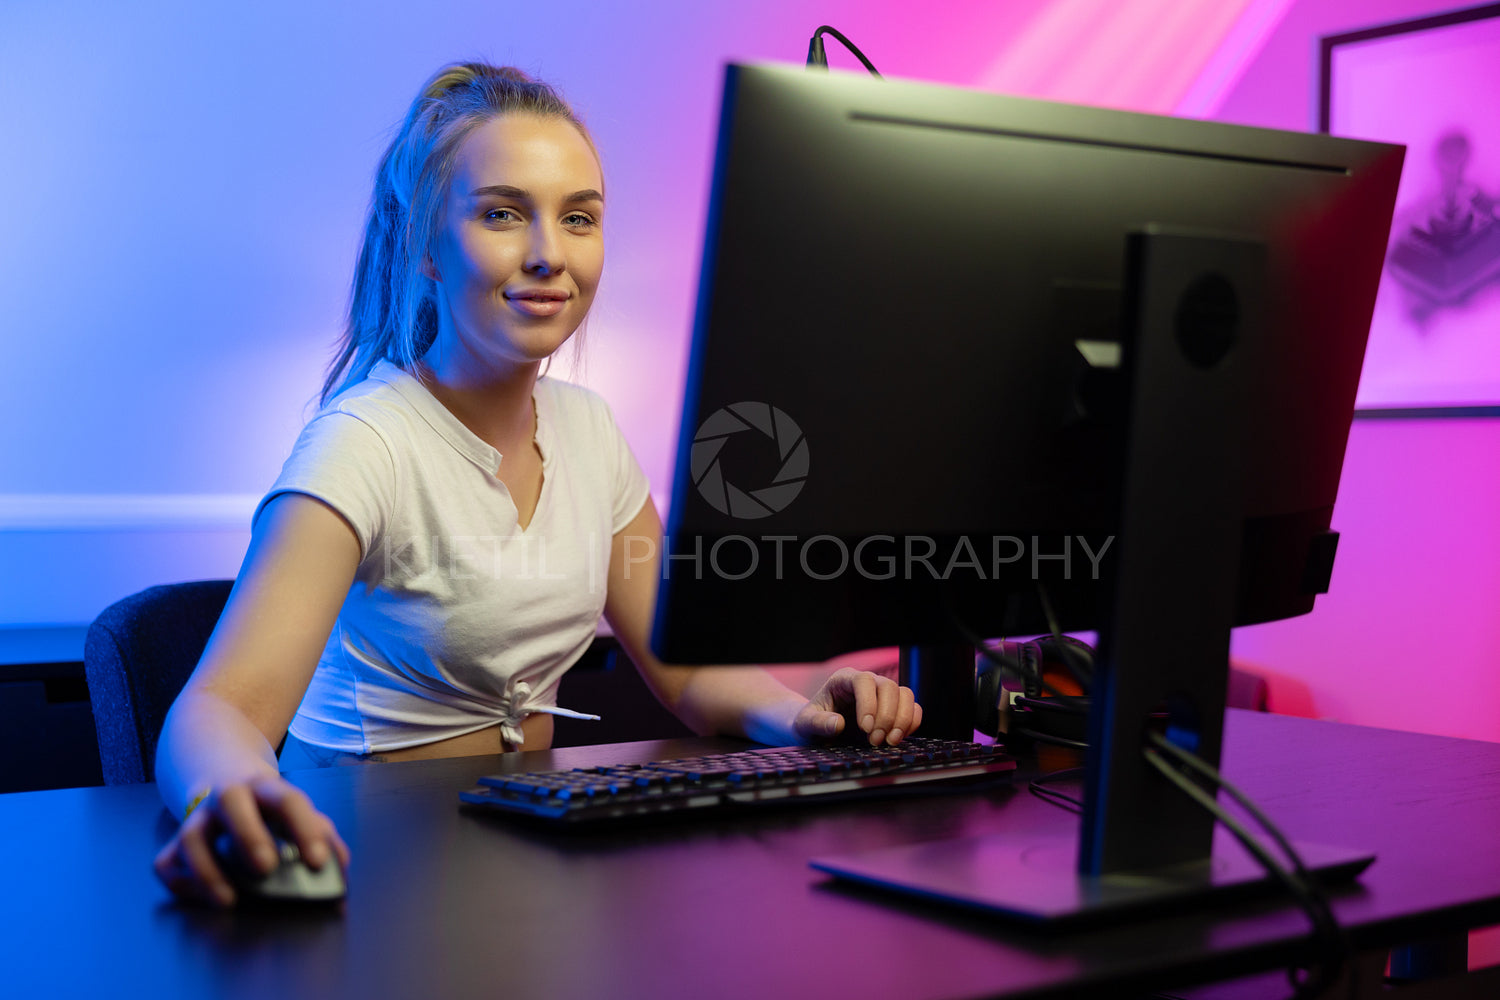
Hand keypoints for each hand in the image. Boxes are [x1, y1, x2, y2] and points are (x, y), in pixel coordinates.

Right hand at [154, 775, 349, 907]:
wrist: (220, 769)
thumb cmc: (267, 803)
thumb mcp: (296, 809)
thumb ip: (321, 834)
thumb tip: (340, 867)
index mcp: (266, 788)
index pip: (288, 800)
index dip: (304, 829)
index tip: (317, 862)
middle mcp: (228, 796)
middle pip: (232, 803)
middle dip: (249, 835)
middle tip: (266, 869)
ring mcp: (197, 817)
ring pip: (190, 834)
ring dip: (207, 869)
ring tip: (228, 900)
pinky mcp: (174, 840)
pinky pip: (166, 860)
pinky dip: (181, 882)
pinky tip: (202, 898)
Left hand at [794, 667, 921, 745]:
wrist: (818, 731)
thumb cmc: (811, 724)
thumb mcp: (805, 725)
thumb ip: (818, 723)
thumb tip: (838, 723)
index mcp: (843, 680)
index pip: (864, 680)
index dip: (869, 702)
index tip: (865, 728)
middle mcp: (867, 683)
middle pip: (889, 687)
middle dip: (886, 716)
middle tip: (874, 741)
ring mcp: (882, 695)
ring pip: (905, 695)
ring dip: (902, 720)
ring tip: (888, 742)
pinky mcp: (894, 709)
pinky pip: (913, 709)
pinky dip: (911, 724)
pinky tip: (896, 739)